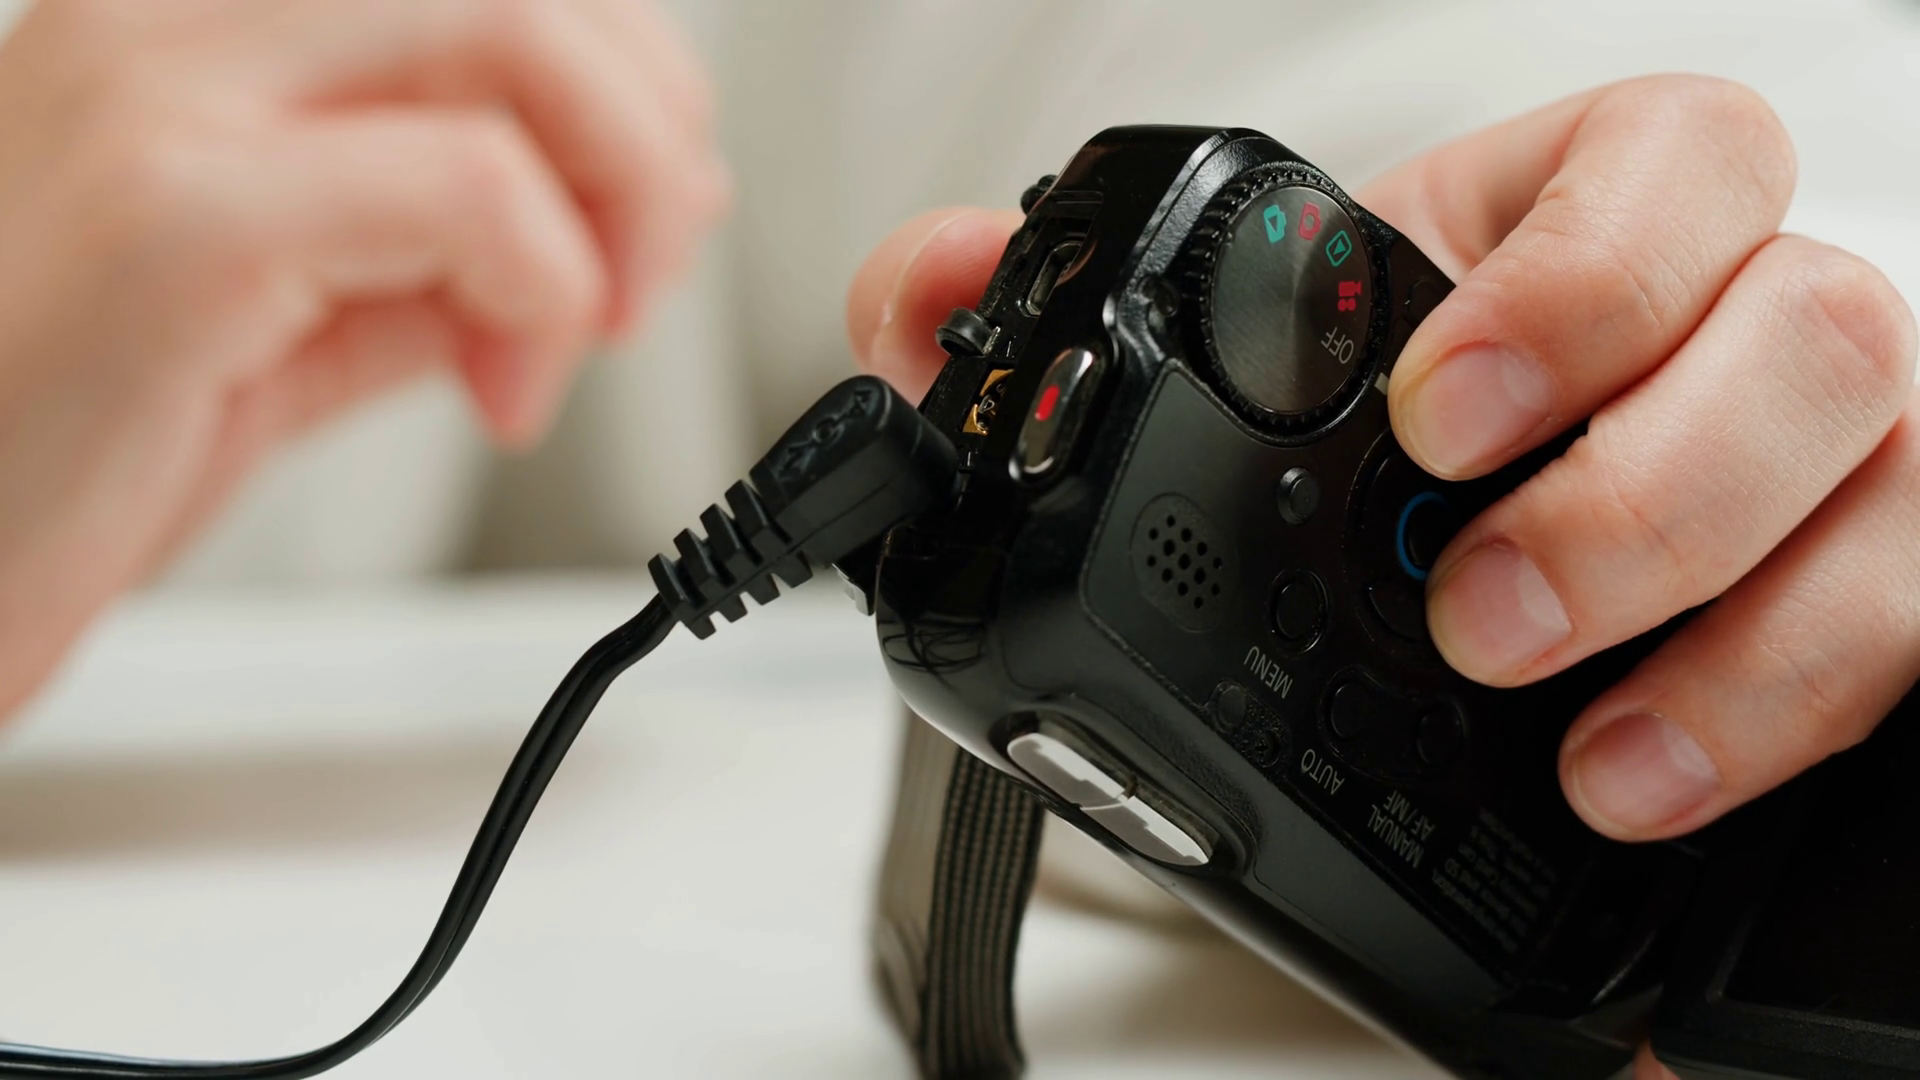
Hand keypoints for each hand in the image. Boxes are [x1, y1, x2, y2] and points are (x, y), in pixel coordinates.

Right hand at [0, 0, 725, 715]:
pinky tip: (500, 388)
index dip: (623, 75)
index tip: (635, 222)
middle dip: (648, 130)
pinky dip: (545, 288)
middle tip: (634, 281)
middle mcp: (168, 17)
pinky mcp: (176, 219)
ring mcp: (160, 95)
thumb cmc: (60, 440)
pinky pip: (469, 187)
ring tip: (570, 335)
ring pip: (516, 27)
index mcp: (197, 21)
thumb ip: (435, 245)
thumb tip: (606, 221)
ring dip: (619, 196)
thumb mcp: (293, 312)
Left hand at [846, 80, 1916, 1079]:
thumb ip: (1049, 324)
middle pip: (1817, 327)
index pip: (1664, 162)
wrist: (1470, 591)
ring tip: (1586, 759)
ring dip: (1745, 638)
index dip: (1582, 274)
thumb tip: (921, 292)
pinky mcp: (1876, 604)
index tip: (1438, 415)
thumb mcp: (1230, 377)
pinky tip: (1663, 799)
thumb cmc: (1374, 448)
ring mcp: (1835, 472)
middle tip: (1477, 615)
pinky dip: (1807, 727)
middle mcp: (1738, 331)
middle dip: (1641, 487)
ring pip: (1902, 489)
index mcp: (1579, 232)